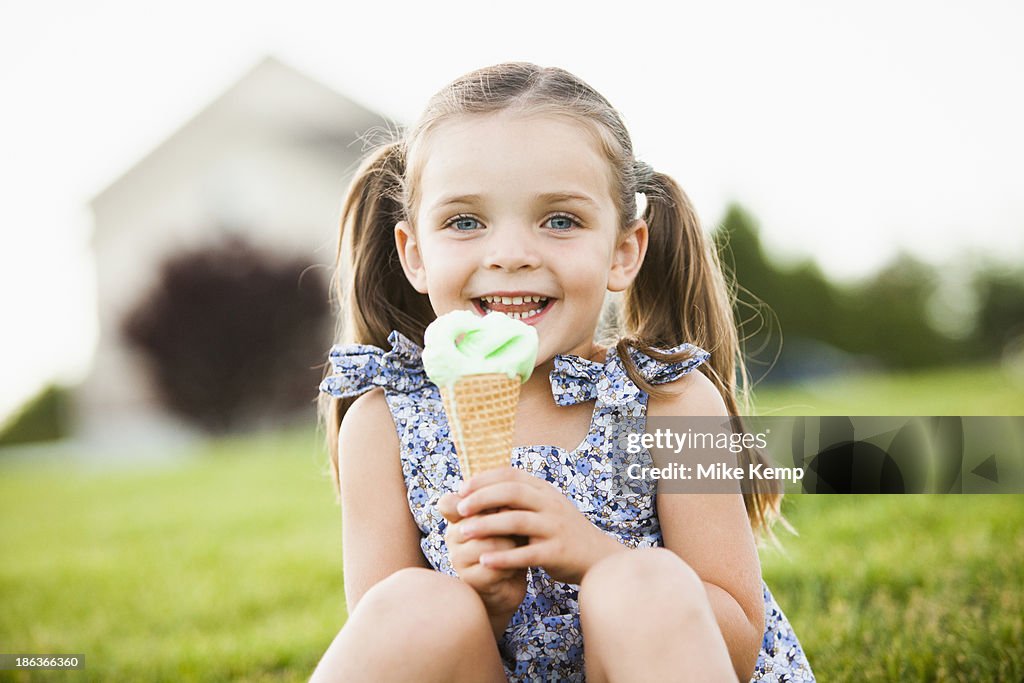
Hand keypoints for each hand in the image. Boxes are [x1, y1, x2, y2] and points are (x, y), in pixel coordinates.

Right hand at [437, 491, 526, 635]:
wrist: (510, 579)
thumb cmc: (510, 540)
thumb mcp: (506, 516)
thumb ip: (502, 501)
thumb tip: (506, 496)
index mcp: (458, 515)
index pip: (450, 502)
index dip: (476, 499)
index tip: (500, 503)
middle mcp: (452, 534)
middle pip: (478, 519)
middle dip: (505, 521)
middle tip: (519, 528)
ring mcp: (457, 557)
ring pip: (488, 543)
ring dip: (511, 545)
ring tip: (518, 547)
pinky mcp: (468, 579)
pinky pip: (493, 567)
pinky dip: (509, 565)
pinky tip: (513, 567)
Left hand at [453, 466, 627, 584]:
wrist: (597, 557)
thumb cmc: (560, 532)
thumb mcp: (542, 508)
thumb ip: (515, 500)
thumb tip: (476, 492)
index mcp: (543, 490)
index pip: (510, 474)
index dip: (483, 479)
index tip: (461, 489)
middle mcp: (550, 504)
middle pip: (512, 492)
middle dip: (482, 498)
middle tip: (460, 509)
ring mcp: (555, 527)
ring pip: (516, 521)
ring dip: (487, 526)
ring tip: (463, 533)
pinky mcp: (557, 552)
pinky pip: (527, 554)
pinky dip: (504, 557)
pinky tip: (484, 560)